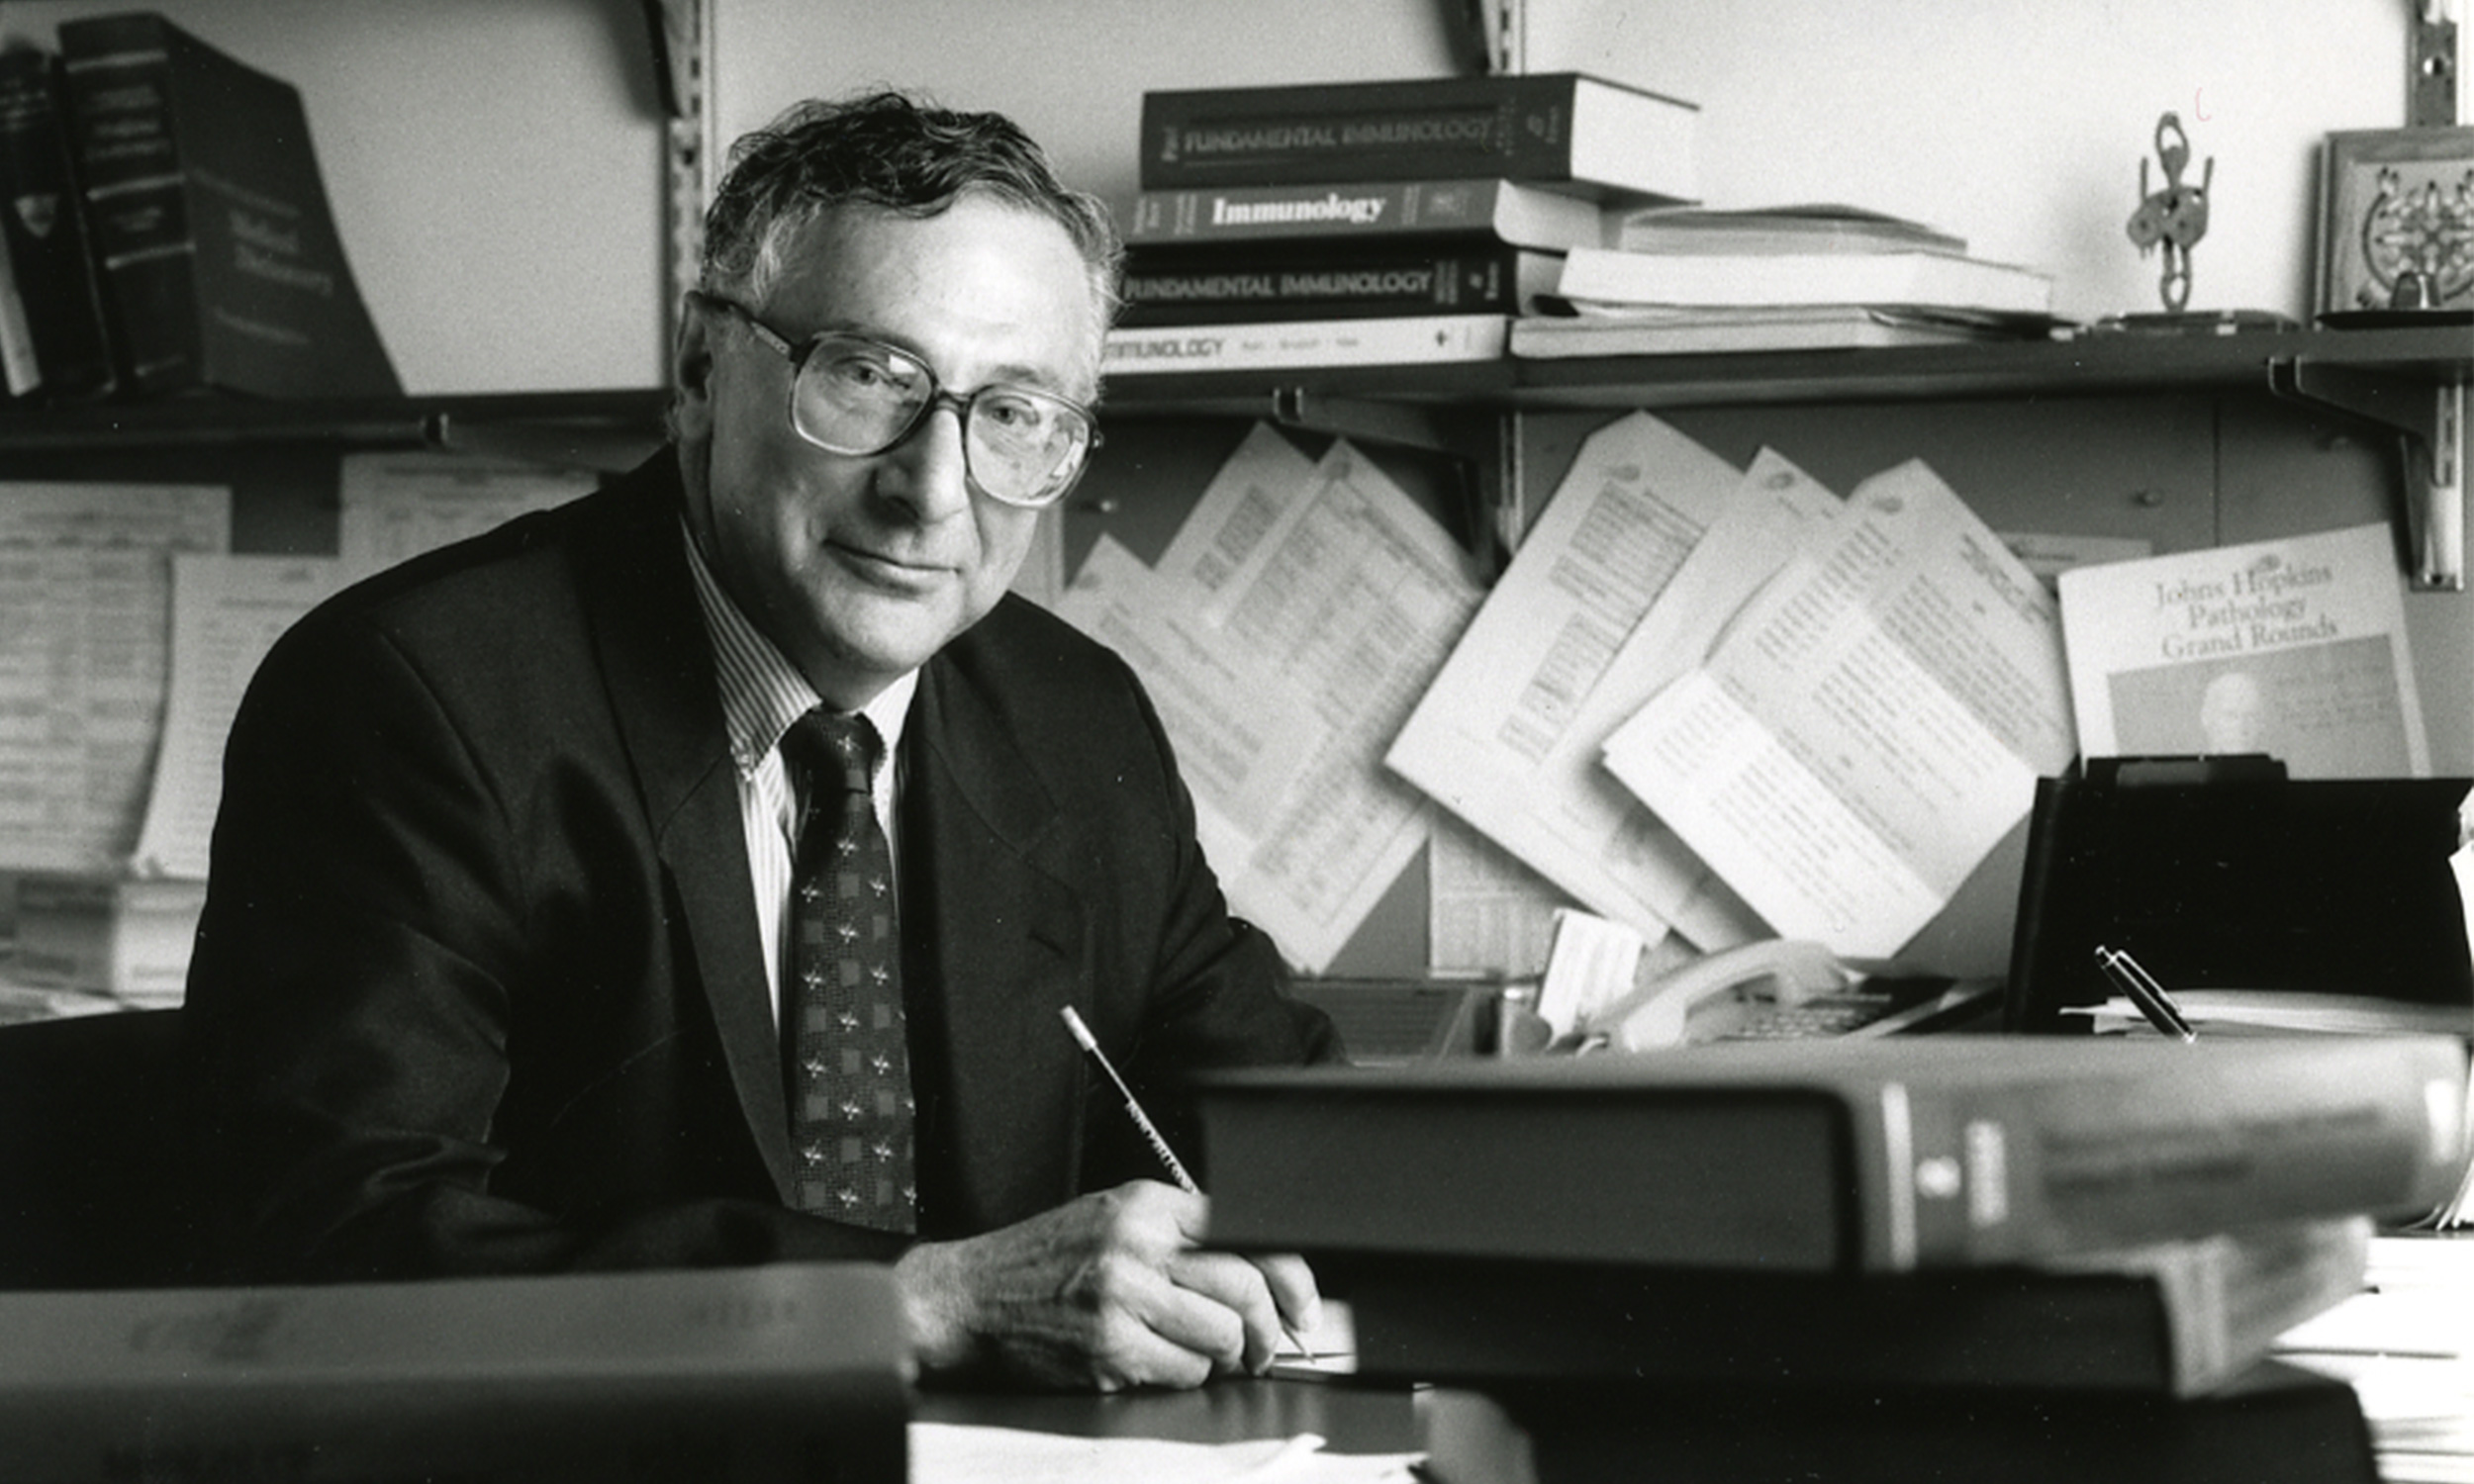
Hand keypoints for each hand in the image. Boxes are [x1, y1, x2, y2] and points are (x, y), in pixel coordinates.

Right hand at [891, 1179, 1320, 1390]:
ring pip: (1221, 1338)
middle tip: (1269, 1346)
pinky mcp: (1108, 1350)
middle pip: (1244, 1288)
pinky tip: (1161, 1362)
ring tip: (1211, 1356)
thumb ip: (1180, 1233)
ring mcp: (1122, 1300)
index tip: (1301, 1304)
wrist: (969, 1296)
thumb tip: (1257, 1272)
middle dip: (1269, 1329)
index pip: (1248, 1234)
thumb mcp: (1112, 1217)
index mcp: (1146, 1206)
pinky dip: (1185, 1376)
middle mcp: (1137, 1246)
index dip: (1291, 1277)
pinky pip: (1183, 1373)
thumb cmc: (1042, 1260)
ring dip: (1227, 1357)